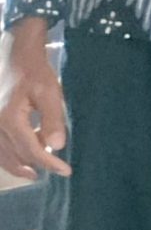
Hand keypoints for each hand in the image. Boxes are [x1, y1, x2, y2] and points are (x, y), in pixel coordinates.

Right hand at [0, 18, 67, 179]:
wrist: (17, 57)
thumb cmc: (35, 73)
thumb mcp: (49, 93)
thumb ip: (53, 120)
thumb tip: (57, 146)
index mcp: (10, 120)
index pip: (31, 150)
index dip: (49, 163)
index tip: (65, 170)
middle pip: (16, 155)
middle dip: (35, 166)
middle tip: (53, 171)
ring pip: (2, 154)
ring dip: (18, 165)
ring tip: (34, 172)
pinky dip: (7, 156)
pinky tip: (19, 156)